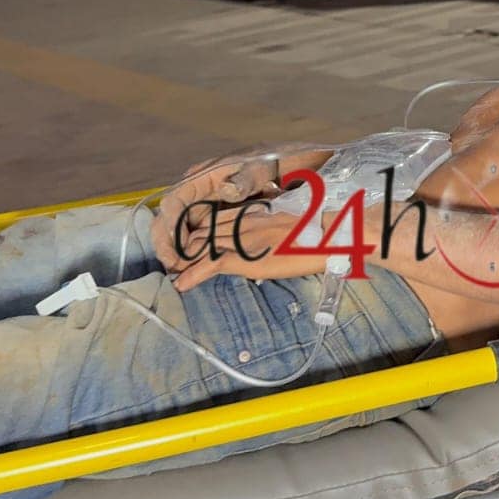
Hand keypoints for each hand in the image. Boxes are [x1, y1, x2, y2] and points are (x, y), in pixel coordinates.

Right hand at [152, 154, 280, 270]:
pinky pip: (186, 239)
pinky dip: (184, 253)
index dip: (170, 221)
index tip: (175, 240)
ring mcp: (194, 209)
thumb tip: (227, 189)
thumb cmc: (259, 168)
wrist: (267, 171)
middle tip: (173, 264)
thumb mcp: (254, 170)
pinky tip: (188, 267)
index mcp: (198, 180)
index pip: (174, 201)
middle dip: (165, 242)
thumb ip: (243, 180)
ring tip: (178, 270)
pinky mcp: (201, 221)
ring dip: (172, 251)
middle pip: (165, 219)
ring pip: (171, 232)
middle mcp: (190, 195)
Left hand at [171, 209, 327, 290]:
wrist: (324, 236)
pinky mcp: (240, 257)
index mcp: (254, 215)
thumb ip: (273, 232)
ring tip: (174, 272)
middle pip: (204, 232)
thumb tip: (271, 244)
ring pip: (201, 248)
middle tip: (178, 260)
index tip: (195, 243)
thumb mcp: (291, 227)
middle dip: (189, 246)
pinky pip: (208, 266)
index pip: (218, 220)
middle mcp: (242, 224)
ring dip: (185, 261)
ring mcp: (239, 239)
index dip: (203, 232)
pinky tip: (181, 284)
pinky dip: (191, 276)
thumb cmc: (317, 233)